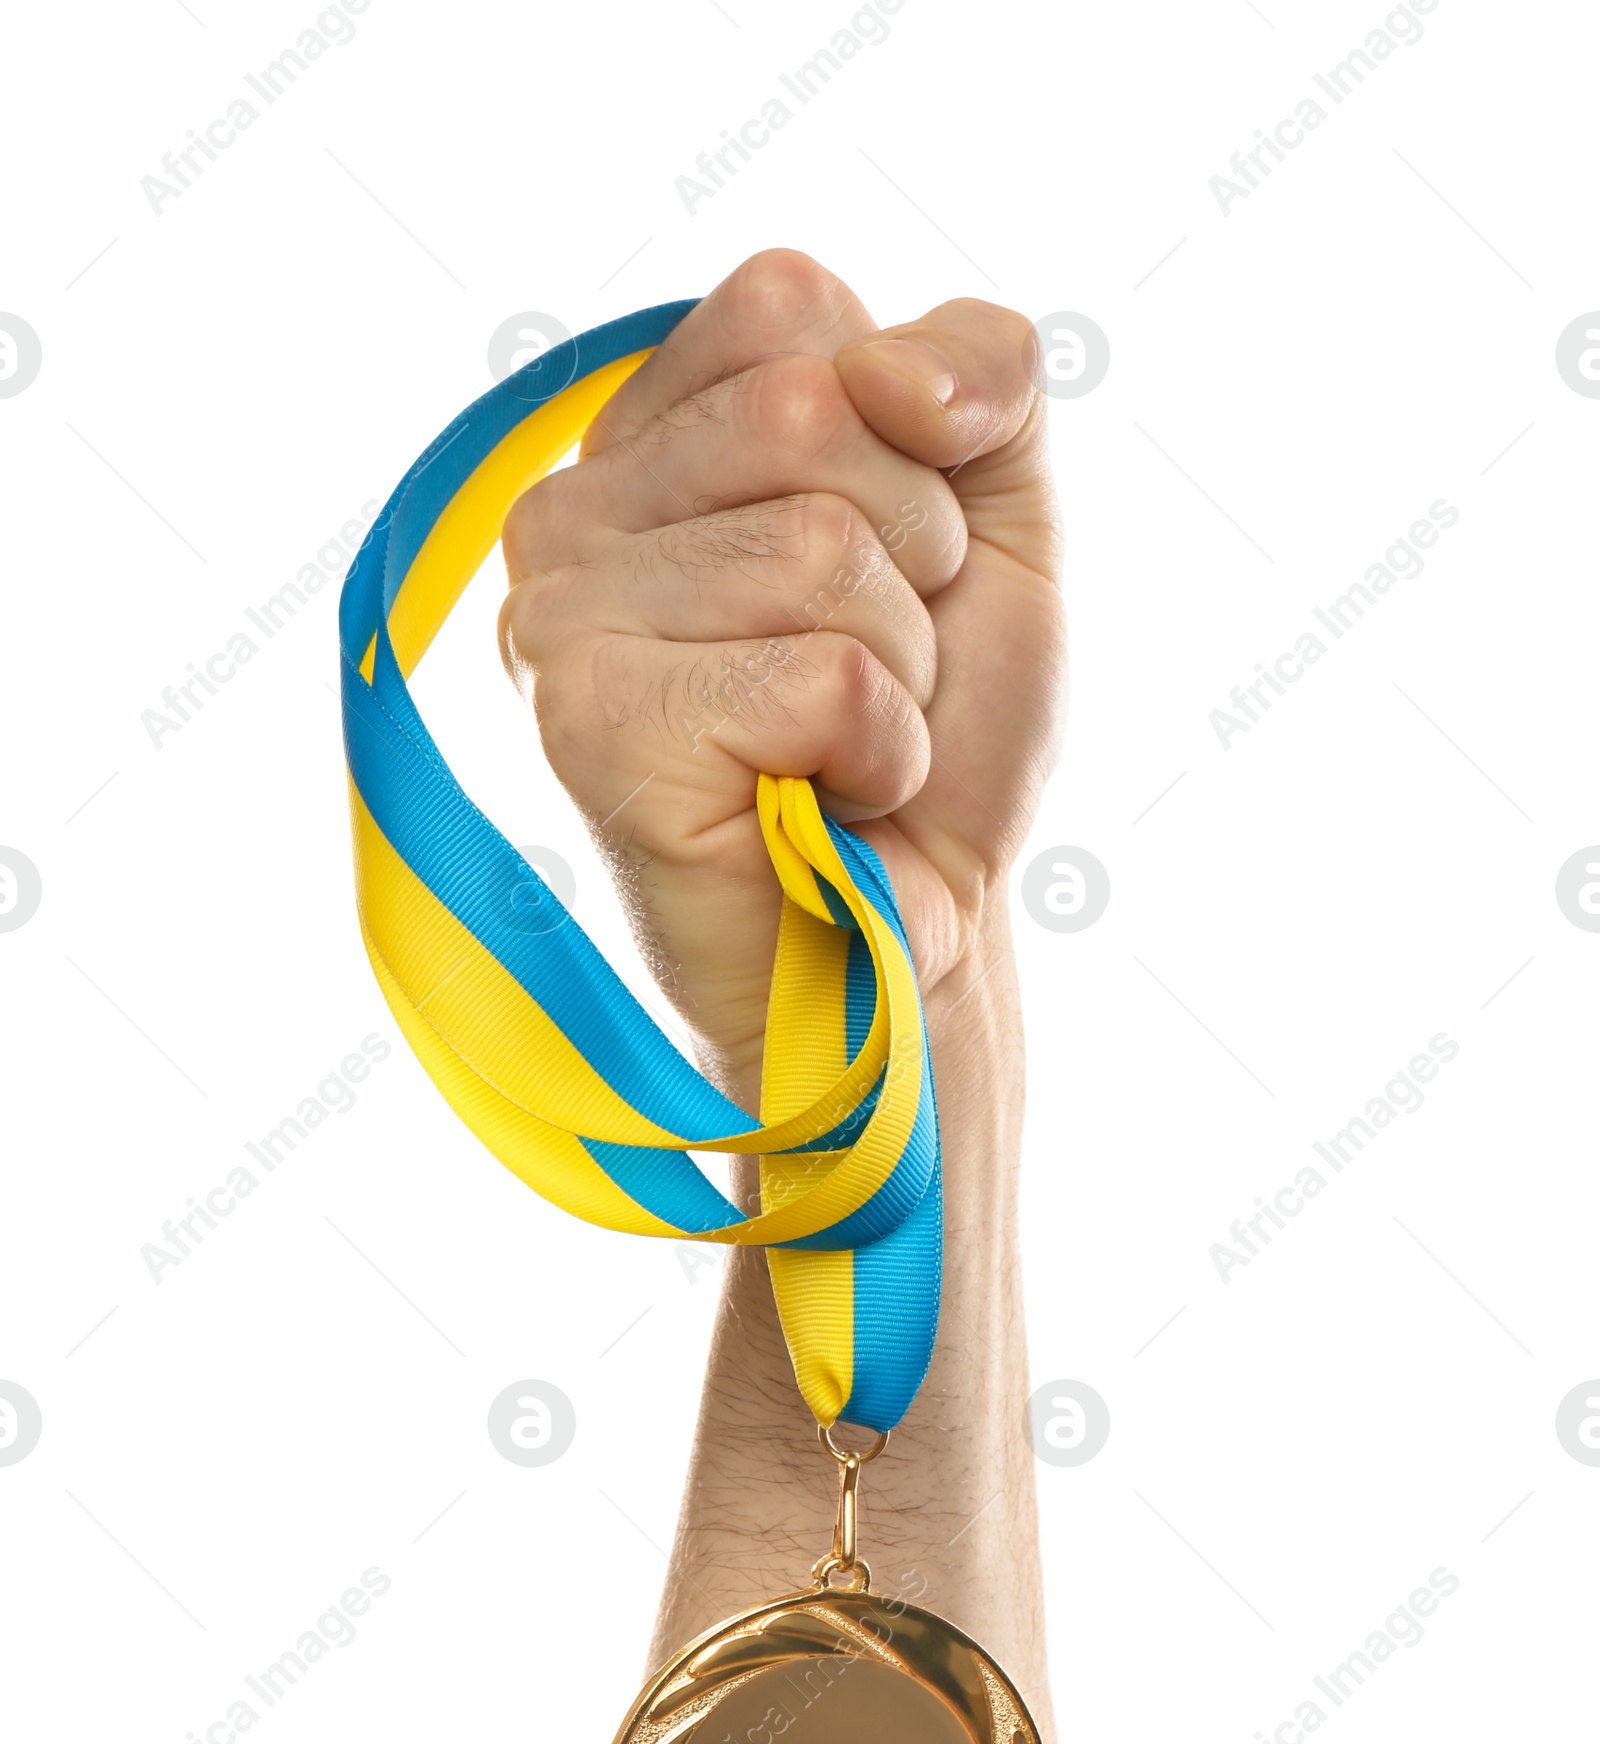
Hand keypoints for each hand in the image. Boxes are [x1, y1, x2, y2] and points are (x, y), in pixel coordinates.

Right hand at [498, 248, 1064, 1103]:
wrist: (916, 932)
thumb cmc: (935, 738)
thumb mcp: (1002, 521)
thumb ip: (984, 375)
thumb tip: (892, 373)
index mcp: (646, 436)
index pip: (792, 305)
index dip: (905, 438)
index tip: (888, 564)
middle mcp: (567, 509)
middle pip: (810, 413)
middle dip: (911, 561)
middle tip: (868, 672)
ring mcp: (555, 617)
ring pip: (819, 547)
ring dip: (897, 671)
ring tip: (839, 746)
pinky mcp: (588, 725)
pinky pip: (818, 675)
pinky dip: (875, 750)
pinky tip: (817, 801)